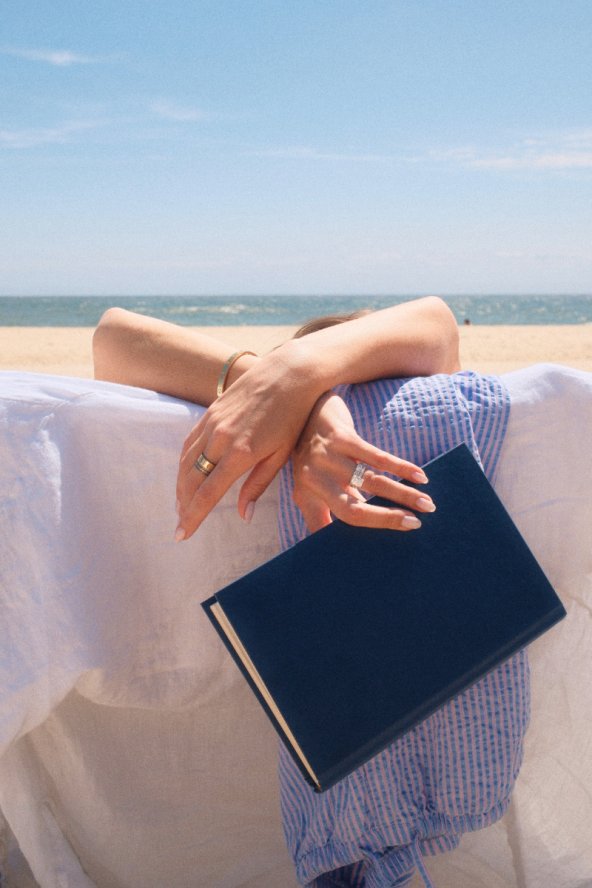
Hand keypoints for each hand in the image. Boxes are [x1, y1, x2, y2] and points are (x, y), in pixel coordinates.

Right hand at [175, 343, 324, 539]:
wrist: (288, 374)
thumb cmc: (292, 417)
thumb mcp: (281, 455)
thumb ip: (258, 485)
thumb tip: (243, 515)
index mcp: (241, 453)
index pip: (209, 493)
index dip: (193, 516)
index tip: (183, 534)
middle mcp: (220, 438)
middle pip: (191, 479)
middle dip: (183, 505)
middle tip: (179, 525)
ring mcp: (212, 423)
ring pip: (186, 461)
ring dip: (181, 486)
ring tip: (181, 506)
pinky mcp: (210, 413)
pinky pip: (189, 443)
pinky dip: (184, 463)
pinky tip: (185, 475)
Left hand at [291, 392, 435, 531]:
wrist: (303, 407)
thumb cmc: (312, 454)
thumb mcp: (308, 484)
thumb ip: (321, 513)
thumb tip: (338, 544)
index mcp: (304, 494)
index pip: (325, 528)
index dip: (343, 543)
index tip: (379, 553)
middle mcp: (312, 477)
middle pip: (353, 510)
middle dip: (387, 520)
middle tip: (416, 525)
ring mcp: (326, 456)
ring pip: (371, 482)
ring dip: (402, 494)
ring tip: (426, 504)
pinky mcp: (342, 436)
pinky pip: (377, 456)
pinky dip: (401, 467)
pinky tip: (419, 476)